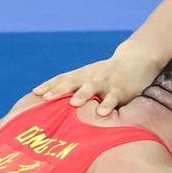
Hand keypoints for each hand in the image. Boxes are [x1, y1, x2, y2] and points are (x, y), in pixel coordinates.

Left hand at [31, 44, 166, 116]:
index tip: (35, 93)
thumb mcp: (91, 78)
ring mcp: (106, 82)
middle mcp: (91, 77)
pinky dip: (108, 105)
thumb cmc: (109, 74)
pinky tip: (101, 113)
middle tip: (46, 98)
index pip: (62, 78)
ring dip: (83, 94)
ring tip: (73, 103)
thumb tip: (53, 104)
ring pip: (92, 87)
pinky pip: (113, 98)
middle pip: (72, 82)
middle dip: (59, 90)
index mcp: (82, 75)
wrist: (136, 59)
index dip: (49, 85)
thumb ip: (76, 88)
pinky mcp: (121, 89)